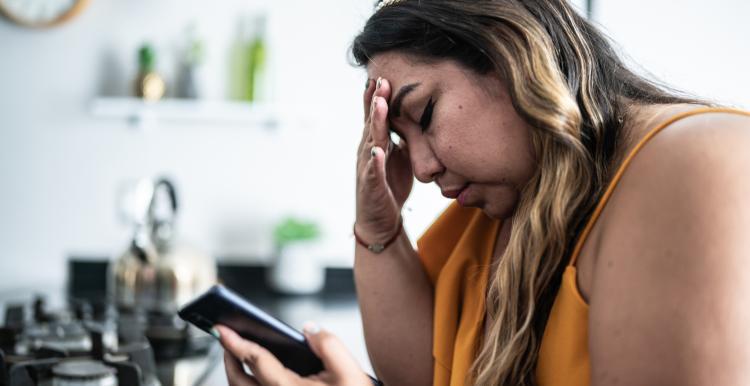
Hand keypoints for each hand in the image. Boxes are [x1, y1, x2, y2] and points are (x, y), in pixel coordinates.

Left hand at [216, 324, 371, 385]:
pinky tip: (258, 376)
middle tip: (227, 338)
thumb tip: (309, 329)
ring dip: (237, 375)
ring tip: (239, 356)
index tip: (221, 328)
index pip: (255, 361)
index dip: (235, 342)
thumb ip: (328, 344)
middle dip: (228, 358)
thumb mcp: (350, 372)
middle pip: (238, 382)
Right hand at [356, 77, 413, 241]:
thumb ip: (403, 135)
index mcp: (375, 141)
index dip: (377, 95)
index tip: (383, 73)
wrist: (379, 219)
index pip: (376, 114)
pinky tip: (377, 151)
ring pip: (371, 141)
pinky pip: (372, 172)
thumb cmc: (390, 184)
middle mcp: (367, 150)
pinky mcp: (370, 186)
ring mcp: (367, 167)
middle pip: (371, 121)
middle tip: (380, 79)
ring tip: (380, 105)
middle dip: (375, 100)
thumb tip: (418, 114)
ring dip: (375, 122)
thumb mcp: (399, 155)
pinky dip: (374, 162)